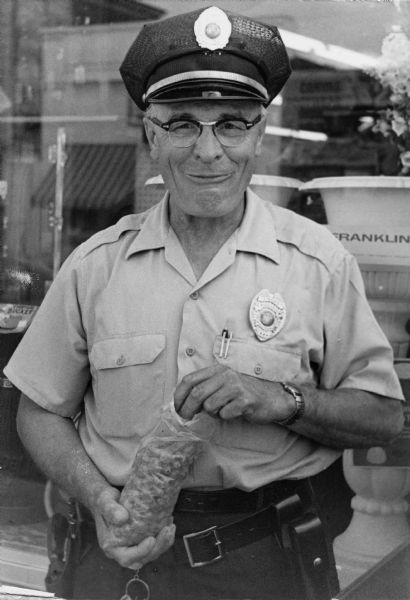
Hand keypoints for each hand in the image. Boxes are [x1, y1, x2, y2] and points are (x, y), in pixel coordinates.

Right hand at [92, 487, 175, 569]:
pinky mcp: (139, 539)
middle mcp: (121, 549)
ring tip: (171, 527)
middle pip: (142, 559)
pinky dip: (163, 538)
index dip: (141, 552)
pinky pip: (153, 545)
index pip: (127, 558)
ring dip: (163, 543)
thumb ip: (111, 509)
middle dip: (158, 548)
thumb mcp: (104, 501)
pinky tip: (169, 523)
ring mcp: (131, 545)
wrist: (105, 495)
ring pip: (150, 554)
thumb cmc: (103, 499)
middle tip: (167, 530)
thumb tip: (122, 518)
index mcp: (110, 546)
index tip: (152, 539)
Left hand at [174, 364, 291, 423]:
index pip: (189, 379)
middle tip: (185, 419)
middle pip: (196, 393)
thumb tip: (182, 403)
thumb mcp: (223, 384)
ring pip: (209, 405)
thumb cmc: (243, 393)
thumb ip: (205, 388)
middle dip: (187, 409)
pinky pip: (224, 413)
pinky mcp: (245, 400)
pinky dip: (225, 416)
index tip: (176, 407)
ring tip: (222, 410)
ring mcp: (236, 386)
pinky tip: (234, 412)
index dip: (179, 395)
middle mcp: (226, 375)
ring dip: (212, 413)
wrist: (272, 398)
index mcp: (217, 370)